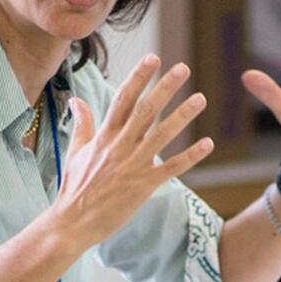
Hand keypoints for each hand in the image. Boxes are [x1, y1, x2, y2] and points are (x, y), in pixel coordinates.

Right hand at [49, 55, 214, 247]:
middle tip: (183, 68)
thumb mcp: (75, 151)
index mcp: (103, 137)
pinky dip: (190, 156)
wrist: (72, 223)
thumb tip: (76, 99)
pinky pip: (171, 168)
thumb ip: (82, 124)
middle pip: (145, 111)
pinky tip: (208, 144)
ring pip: (161, 135)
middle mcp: (119, 147)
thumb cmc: (74, 188)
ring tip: (201, 98)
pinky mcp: (143, 187)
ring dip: (182, 116)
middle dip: (164, 88)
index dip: (138, 77)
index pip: (123, 99)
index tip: (153, 58)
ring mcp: (132, 166)